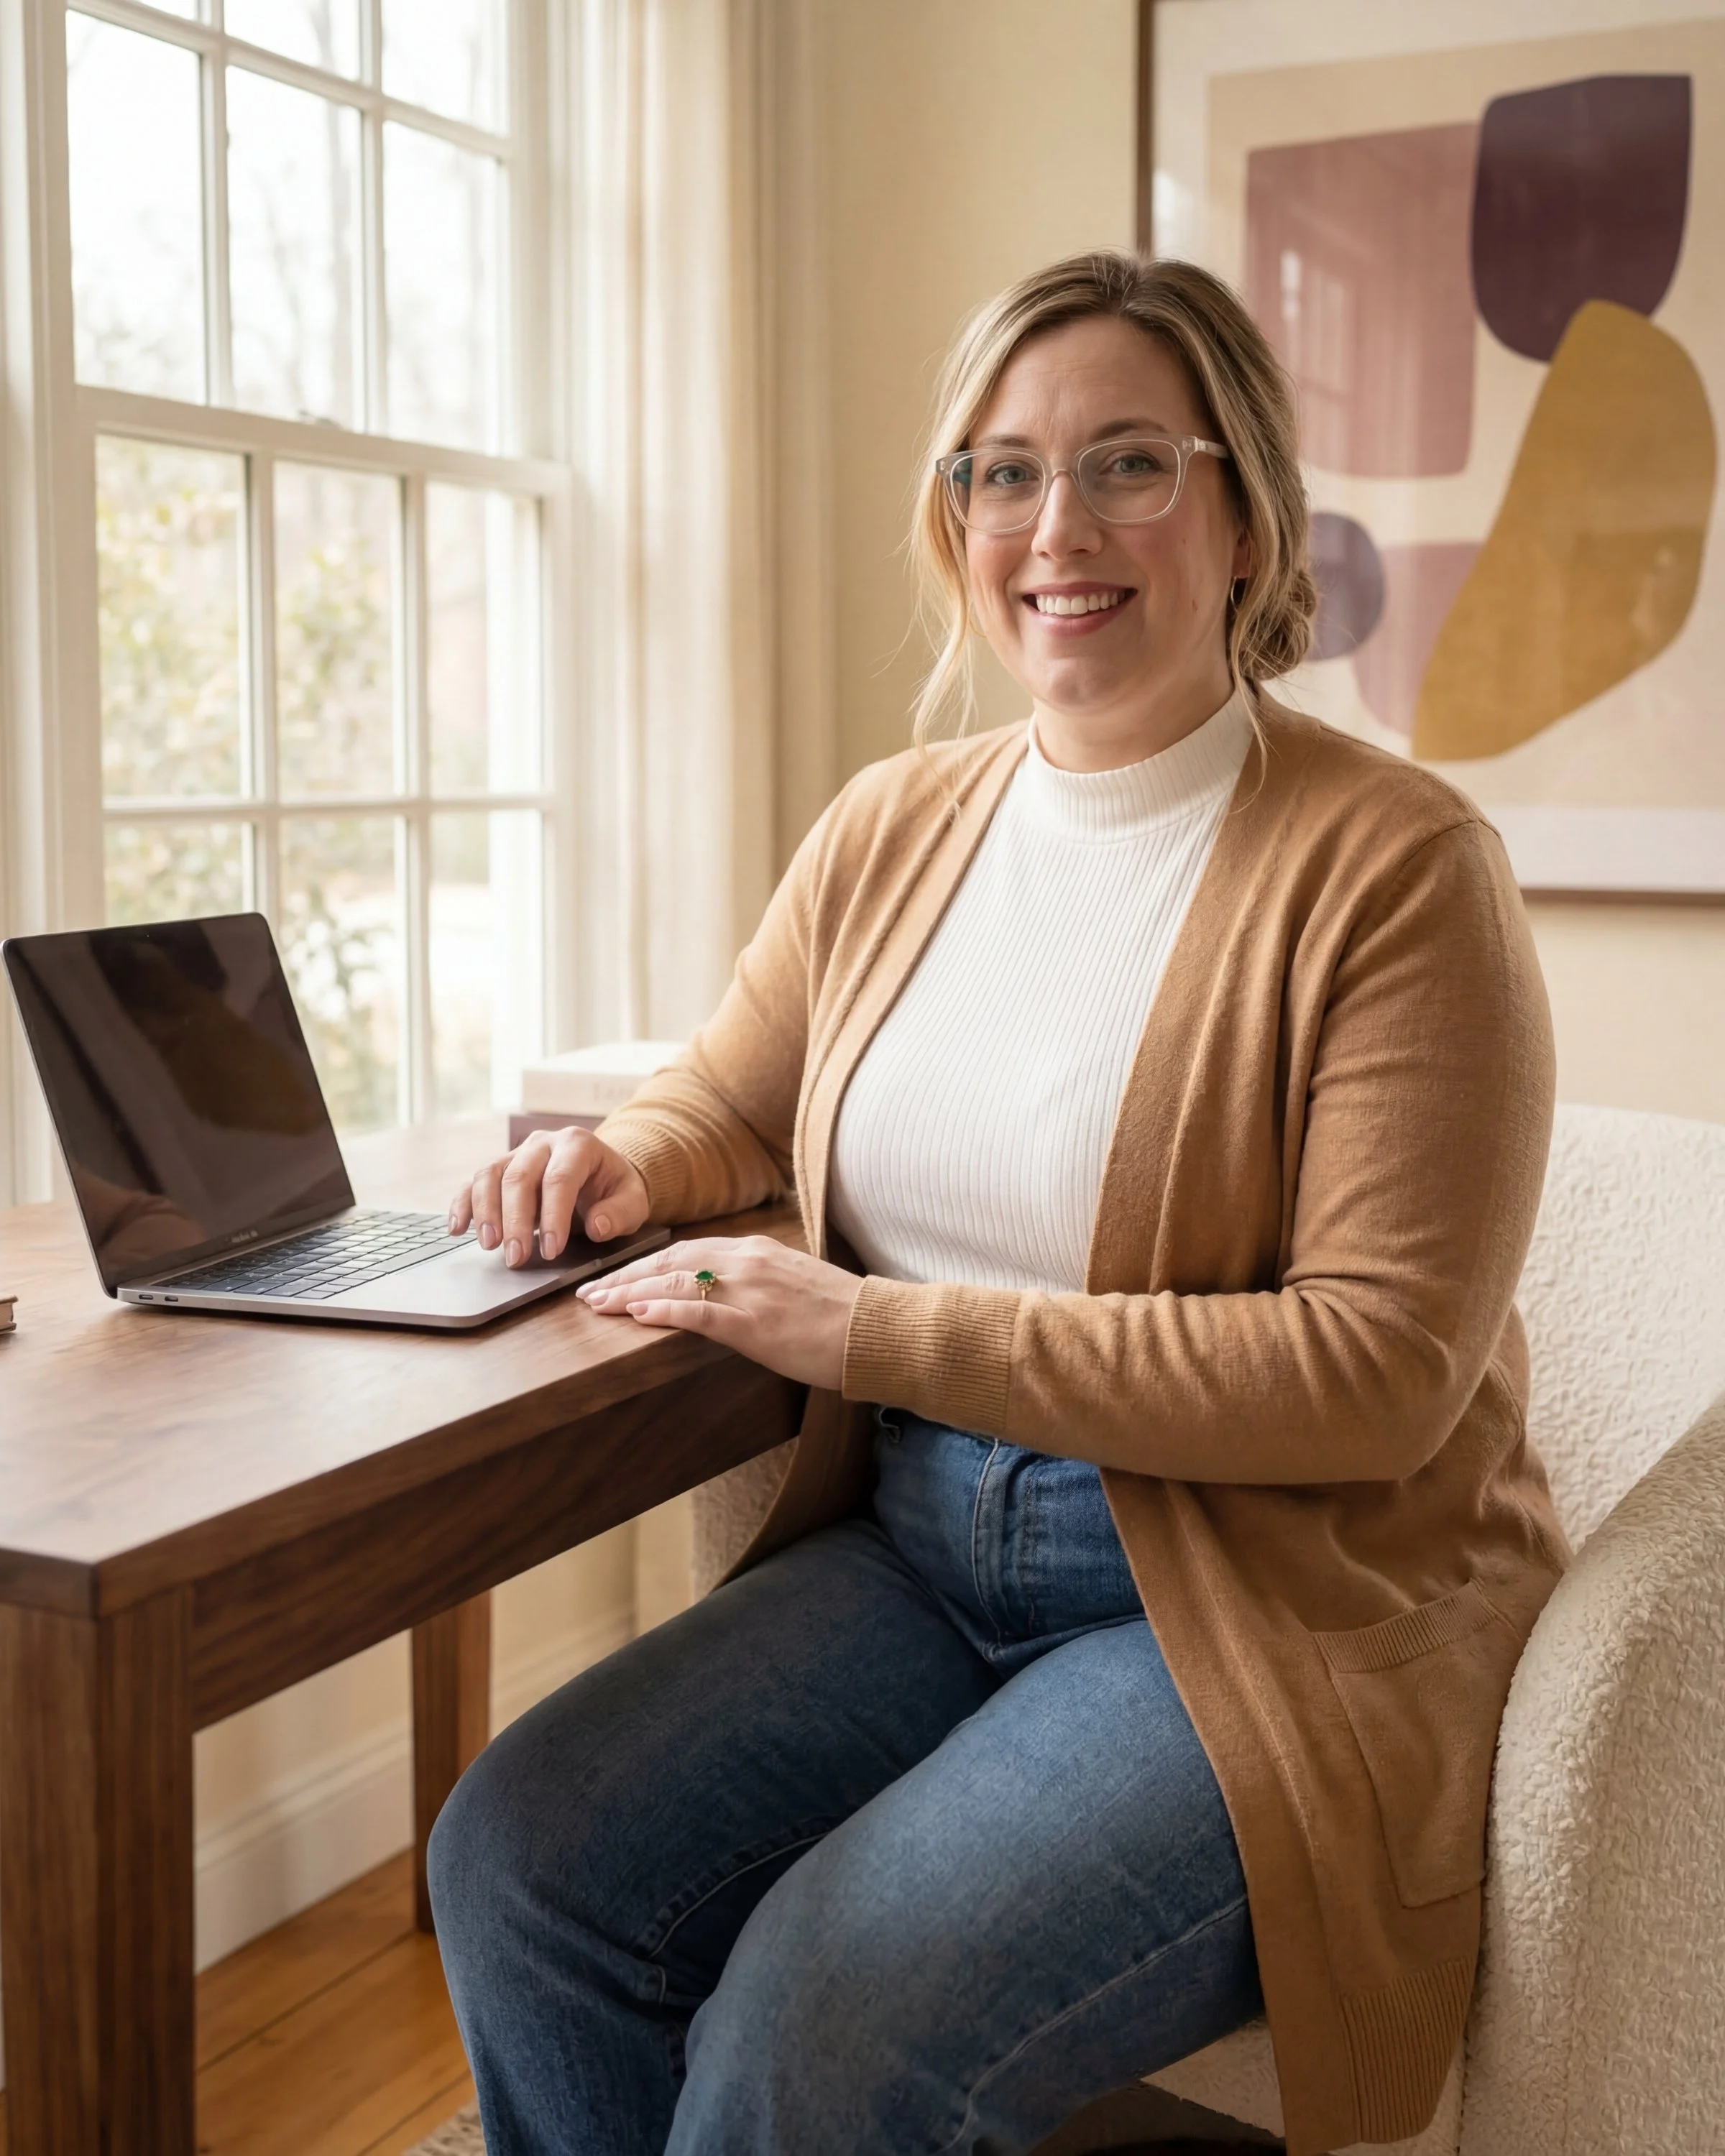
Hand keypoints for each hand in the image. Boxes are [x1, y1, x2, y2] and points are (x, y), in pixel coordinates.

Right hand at [449, 1127, 650, 1266]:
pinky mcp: (500, 1169)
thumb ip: (620, 1213)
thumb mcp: (632, 1200)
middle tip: (516, 1258)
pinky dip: (462, 1204)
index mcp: (578, 1145)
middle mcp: (543, 1143)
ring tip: (488, 1245)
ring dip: (485, 1212)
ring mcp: (517, 1154)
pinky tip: (457, 1229)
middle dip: (515, 1221)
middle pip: (519, 1177)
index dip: (553, 1216)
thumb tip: (598, 1226)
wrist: (601, 1173)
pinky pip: (474, 1183)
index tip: (551, 1250)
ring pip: (490, 1175)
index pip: (559, 1178)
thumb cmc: (615, 1189)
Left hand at [576, 1233, 862, 1390]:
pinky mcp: (756, 1324)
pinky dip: (664, 1310)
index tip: (615, 1278)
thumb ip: (756, 1282)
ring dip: (630, 1293)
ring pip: (676, 1282)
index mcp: (756, 1251)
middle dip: (625, 1276)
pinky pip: (700, 1312)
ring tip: (598, 1306)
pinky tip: (637, 1314)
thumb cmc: (841, 1316)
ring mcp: (751, 1291)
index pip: (686, 1251)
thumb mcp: (793, 1286)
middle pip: (670, 1261)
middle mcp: (748, 1262)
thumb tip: (723, 1294)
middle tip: (589, 1293)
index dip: (644, 1264)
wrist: (877, 1330)